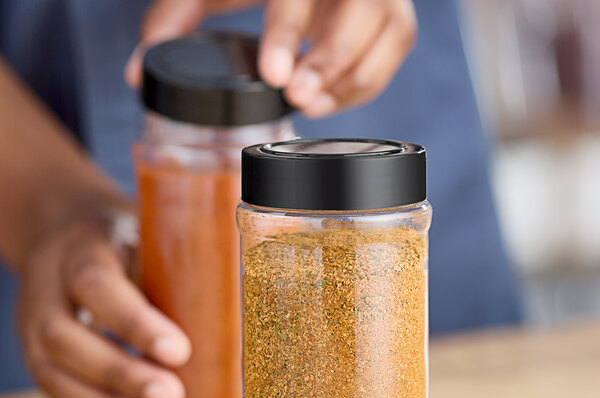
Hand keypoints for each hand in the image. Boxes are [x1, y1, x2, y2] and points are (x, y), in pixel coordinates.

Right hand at [18, 215, 190, 397]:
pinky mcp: (40, 359)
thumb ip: (182, 263)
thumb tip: (250, 303)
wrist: (65, 236)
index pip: (97, 286)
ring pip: (55, 378)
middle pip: (66, 340)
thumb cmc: (124, 241)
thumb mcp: (148, 235)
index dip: (135, 323)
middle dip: (121, 376)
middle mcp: (47, 291)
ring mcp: (33, 329)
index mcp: (81, 250)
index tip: (180, 352)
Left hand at [125, 0, 416, 117]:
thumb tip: (137, 72)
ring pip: (390, 31)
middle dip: (332, 60)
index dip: (289, 32)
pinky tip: (330, 99)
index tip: (274, 77)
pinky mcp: (391, 12)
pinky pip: (394, 49)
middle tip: (299, 99)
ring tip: (313, 107)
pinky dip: (366, 82)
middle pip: (363, 10)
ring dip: (354, 78)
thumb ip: (175, 19)